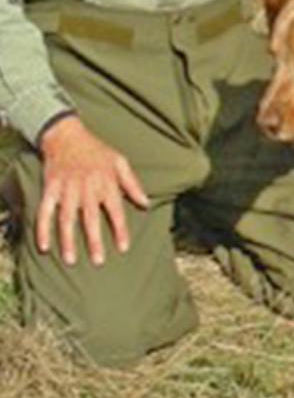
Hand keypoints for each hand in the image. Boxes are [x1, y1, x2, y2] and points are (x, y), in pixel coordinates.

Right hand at [36, 115, 149, 266]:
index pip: (116, 211)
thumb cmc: (97, 151)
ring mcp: (66, 190)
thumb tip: (146, 203)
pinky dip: (43, 228)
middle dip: (94, 241)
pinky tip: (44, 246)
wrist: (66, 136)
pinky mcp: (50, 189)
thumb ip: (132, 184)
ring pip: (66, 219)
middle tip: (98, 261)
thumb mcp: (120, 162)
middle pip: (90, 219)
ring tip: (71, 260)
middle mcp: (86, 189)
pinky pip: (44, 211)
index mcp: (106, 184)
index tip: (123, 248)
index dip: (120, 230)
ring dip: (68, 240)